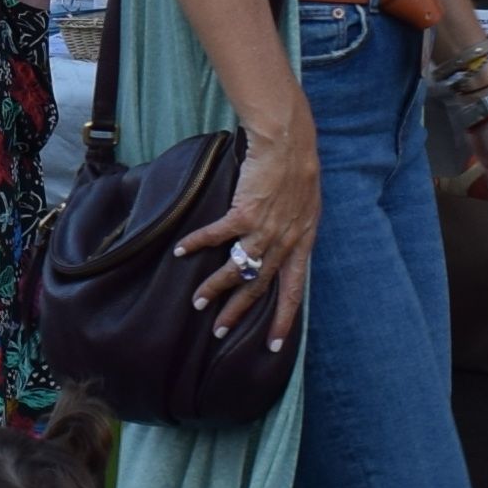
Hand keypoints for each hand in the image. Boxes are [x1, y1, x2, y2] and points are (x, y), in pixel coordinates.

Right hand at [181, 118, 323, 351]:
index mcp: (302, 243)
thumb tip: (280, 249)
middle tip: (220, 331)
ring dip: (215, 288)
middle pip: (259, 287)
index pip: (293, 291)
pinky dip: (197, 244)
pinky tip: (181, 252)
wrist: (289, 142)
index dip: (282, 319)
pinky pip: (217, 236)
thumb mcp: (306, 208)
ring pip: (237, 269)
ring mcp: (265, 229)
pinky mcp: (245, 212)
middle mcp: (285, 242)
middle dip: (238, 312)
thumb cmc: (297, 170)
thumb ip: (294, 232)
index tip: (272, 344)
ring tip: (197, 302)